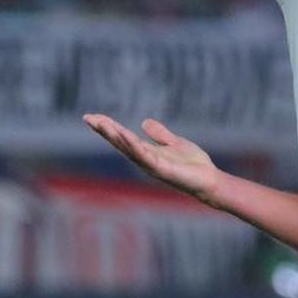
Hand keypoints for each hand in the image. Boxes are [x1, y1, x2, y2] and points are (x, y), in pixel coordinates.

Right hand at [84, 114, 221, 202]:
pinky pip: (145, 156)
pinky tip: (125, 134)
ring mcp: (152, 165)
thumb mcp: (174, 143)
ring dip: (114, 136)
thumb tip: (144, 122)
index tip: (93, 117)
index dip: (108, 127)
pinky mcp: (162, 169)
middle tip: (88, 118)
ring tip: (101, 123)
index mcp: (147, 152)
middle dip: (104, 130)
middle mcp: (145, 160)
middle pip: (120, 143)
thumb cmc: (193, 165)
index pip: (123, 138)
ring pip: (128, 149)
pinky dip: (134, 146)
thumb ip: (160, 134)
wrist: (209, 180)